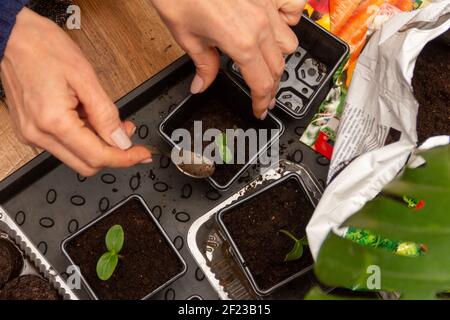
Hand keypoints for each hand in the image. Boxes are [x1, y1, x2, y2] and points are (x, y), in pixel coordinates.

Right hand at [1, 8, 151, 176]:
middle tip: (126, 134)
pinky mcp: (31, 130)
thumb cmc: (42, 47)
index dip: (125, 158)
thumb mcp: (85, 77)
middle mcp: (38, 135)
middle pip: (86, 165)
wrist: (11, 36)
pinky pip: (64, 145)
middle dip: (112, 153)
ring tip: (104, 116)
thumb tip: (121, 140)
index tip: (142, 155)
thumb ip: (106, 114)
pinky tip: (87, 115)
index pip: (97, 156)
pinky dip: (82, 137)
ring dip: (98, 144)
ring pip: (76, 156)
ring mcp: (32, 135)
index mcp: (53, 122)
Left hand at [151, 0, 304, 119]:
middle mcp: (260, 24)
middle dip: (271, 86)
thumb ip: (203, 64)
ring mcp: (268, 5)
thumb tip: (202, 85)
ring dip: (279, 57)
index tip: (260, 110)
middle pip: (278, 67)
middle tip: (262, 94)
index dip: (262, 102)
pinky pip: (294, 9)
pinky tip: (275, 26)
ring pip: (289, 41)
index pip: (261, 83)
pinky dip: (289, 21)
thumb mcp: (186, 36)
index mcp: (240, 41)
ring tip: (265, 62)